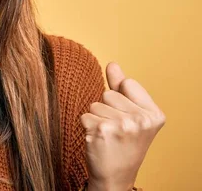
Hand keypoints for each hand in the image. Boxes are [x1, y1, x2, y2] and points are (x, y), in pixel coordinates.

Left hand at [80, 62, 164, 190]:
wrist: (115, 176)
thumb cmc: (123, 142)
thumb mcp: (130, 114)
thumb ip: (121, 88)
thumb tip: (113, 63)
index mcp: (154, 114)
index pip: (128, 82)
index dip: (121, 99)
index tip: (127, 118)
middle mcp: (142, 120)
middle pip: (108, 93)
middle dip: (107, 108)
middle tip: (116, 130)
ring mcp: (123, 125)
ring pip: (95, 104)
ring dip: (96, 118)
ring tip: (107, 136)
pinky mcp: (102, 130)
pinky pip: (85, 115)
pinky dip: (87, 126)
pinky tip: (98, 140)